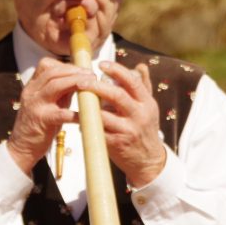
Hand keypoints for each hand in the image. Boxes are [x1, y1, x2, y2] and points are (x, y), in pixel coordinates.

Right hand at [6, 59, 92, 174]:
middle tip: (91, 75)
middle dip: (74, 71)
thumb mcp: (47, 103)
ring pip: (54, 86)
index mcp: (33, 87)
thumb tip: (81, 80)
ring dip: (75, 82)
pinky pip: (61, 113)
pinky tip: (87, 115)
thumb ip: (61, 92)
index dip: (66, 65)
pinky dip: (76, 113)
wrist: (21, 147)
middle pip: (52, 72)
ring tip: (90, 85)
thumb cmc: (38, 125)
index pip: (47, 65)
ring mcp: (35, 105)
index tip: (82, 69)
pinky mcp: (41, 120)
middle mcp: (32, 93)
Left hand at [84, 60, 166, 187]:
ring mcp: (128, 130)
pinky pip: (97, 131)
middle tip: (81, 81)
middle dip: (96, 86)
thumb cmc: (145, 129)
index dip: (116, 70)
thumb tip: (140, 66)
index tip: (101, 64)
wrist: (148, 160)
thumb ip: (144, 86)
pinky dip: (86, 124)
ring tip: (77, 100)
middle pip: (117, 95)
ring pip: (104, 115)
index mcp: (146, 103)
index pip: (132, 81)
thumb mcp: (148, 107)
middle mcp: (139, 115)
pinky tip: (78, 119)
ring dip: (88, 107)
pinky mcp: (117, 144)